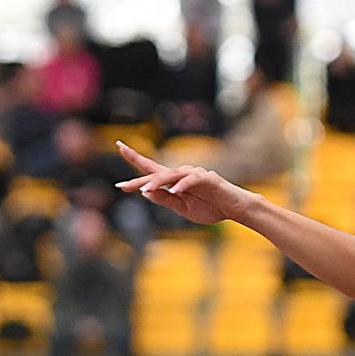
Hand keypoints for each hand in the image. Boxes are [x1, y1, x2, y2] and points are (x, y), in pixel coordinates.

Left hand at [114, 142, 247, 225]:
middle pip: (157, 173)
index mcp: (174, 181)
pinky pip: (192, 181)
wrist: (235, 209)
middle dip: (139, 179)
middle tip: (123, 186)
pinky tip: (174, 191)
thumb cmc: (211, 208)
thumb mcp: (183, 209)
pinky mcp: (208, 179)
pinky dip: (182, 186)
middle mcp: (182, 174)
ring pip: (171, 175)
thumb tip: (146, 192)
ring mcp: (194, 174)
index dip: (135, 158)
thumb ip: (166, 200)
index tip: (119, 146)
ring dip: (157, 182)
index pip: (151, 168)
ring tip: (143, 190)